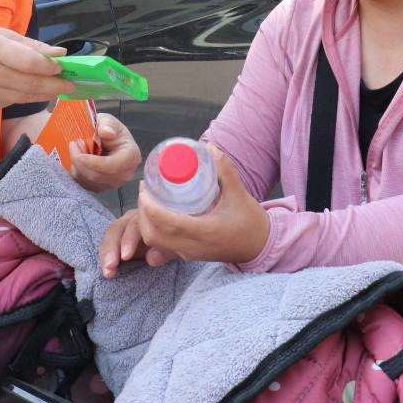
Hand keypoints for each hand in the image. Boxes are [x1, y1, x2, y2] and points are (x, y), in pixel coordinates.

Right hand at [0, 25, 73, 109]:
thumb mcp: (0, 32)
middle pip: (31, 83)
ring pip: (26, 96)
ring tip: (59, 87)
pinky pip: (16, 100)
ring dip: (46, 93)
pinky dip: (29, 96)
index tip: (62, 67)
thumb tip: (59, 54)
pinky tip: (37, 90)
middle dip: (55, 85)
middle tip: (70, 84)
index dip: (49, 67)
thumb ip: (31, 45)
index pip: (28, 62)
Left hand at [70, 113, 141, 192]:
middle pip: (98, 176)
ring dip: (77, 166)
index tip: (80, 154)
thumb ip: (107, 125)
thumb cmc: (108, 129)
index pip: (112, 166)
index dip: (93, 163)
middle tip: (74, 145)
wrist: (106, 137)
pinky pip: (86, 185)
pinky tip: (78, 160)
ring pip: (90, 182)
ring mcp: (115, 183)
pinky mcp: (103, 187)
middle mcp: (126, 173)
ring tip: (77, 149)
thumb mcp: (108, 120)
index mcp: (131, 156)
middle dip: (81, 163)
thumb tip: (106, 132)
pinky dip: (78, 173)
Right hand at [98, 209, 177, 278]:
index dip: (129, 240)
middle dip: (112, 248)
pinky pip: (108, 243)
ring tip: (107, 271)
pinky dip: (105, 256)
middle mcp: (134, 218)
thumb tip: (151, 258)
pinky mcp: (118, 236)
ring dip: (106, 253)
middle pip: (118, 228)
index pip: (135, 225)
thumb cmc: (176, 241)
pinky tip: (107, 270)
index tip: (125, 257)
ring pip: (111, 235)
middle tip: (110, 267)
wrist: (175, 239)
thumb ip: (166, 251)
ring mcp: (124, 225)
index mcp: (149, 217)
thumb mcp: (177, 247)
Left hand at [135, 152, 269, 264]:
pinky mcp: (189, 255)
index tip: (145, 189)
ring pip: (156, 242)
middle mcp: (193, 246)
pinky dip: (154, 230)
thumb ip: (225, 169)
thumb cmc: (250, 220)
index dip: (150, 208)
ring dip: (146, 223)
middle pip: (154, 235)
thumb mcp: (239, 193)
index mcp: (205, 231)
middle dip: (143, 213)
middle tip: (145, 191)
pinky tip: (157, 213)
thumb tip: (209, 147)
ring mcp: (190, 253)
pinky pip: (163, 245)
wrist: (260, 246)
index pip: (168, 223)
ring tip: (148, 199)